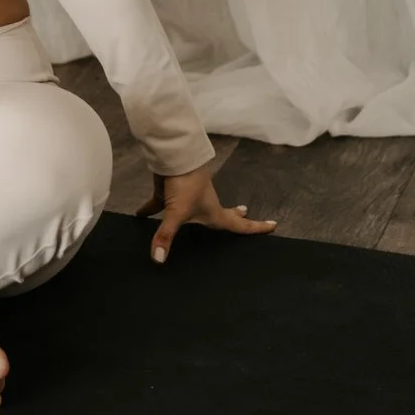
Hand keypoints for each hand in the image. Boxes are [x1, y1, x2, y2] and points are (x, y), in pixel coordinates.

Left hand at [142, 165, 277, 262]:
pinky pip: (161, 204)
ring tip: (197, 224)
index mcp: (214, 212)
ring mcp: (188, 198)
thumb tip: (159, 260)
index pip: (240, 224)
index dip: (257, 228)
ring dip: (195, 217)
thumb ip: (166, 236)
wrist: (174, 154)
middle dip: (234, 218)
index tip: (273, 226)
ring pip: (194, 211)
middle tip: (245, 216)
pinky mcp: (171, 191)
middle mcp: (204, 205)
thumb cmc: (185, 183)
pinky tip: (140, 216)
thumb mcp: (176, 212)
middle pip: (223, 215)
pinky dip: (152, 210)